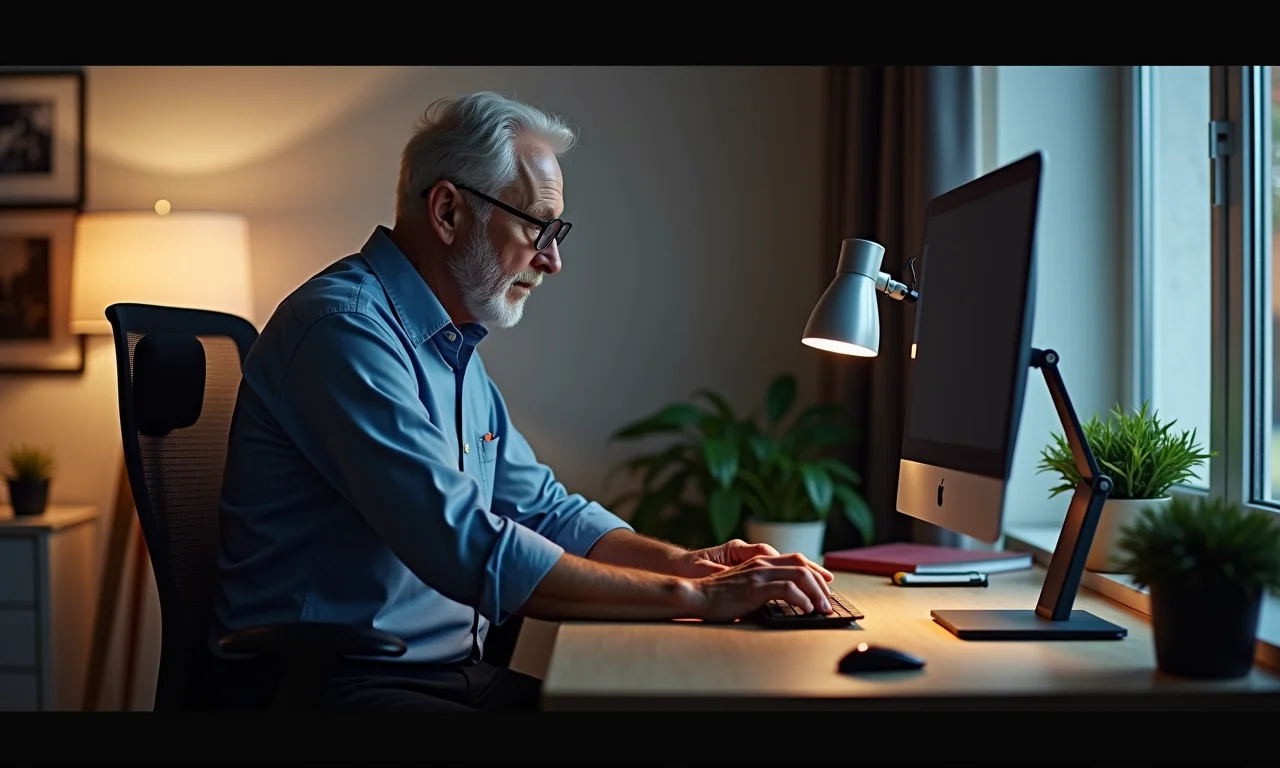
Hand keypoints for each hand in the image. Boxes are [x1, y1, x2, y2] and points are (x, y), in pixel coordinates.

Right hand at [689, 553, 834, 621]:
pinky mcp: (755, 588)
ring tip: (822, 608)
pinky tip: (806, 610)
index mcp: (760, 561)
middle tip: (828, 601)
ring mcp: (759, 574)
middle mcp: (762, 563)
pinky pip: (787, 590)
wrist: (697, 595)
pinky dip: (802, 600)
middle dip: (821, 583)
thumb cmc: (718, 596)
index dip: (815, 570)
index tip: (827, 583)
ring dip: (816, 592)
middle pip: (803, 566)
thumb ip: (763, 586)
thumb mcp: (744, 585)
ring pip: (800, 576)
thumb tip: (786, 600)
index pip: (796, 560)